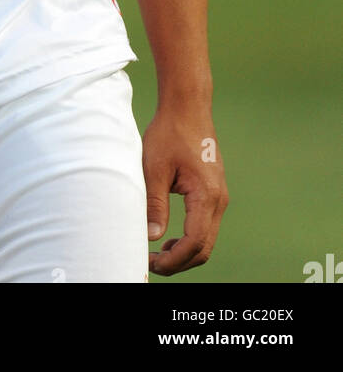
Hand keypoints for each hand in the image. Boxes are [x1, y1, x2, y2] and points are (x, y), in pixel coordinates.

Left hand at [143, 104, 227, 274]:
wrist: (187, 107)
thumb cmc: (169, 133)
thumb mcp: (154, 168)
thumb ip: (155, 205)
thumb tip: (152, 238)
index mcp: (206, 196)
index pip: (194, 243)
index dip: (173, 260)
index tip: (151, 263)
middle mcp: (218, 200)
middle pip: (204, 248)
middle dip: (179, 262)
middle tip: (152, 264)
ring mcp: (219, 196)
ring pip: (206, 239)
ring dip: (184, 252)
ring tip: (158, 253)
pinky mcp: (214, 192)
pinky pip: (206, 225)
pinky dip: (190, 238)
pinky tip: (170, 236)